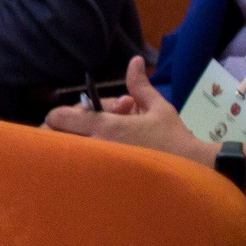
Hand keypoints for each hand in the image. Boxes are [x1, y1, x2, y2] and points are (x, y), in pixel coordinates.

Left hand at [41, 56, 212, 165]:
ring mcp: (98, 168)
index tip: (76, 116)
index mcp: (106, 126)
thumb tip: (135, 61)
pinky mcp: (102, 184)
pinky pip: (76, 173)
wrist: (192, 170)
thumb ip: (139, 86)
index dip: (60, 115)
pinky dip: (77, 166)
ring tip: (92, 144)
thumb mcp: (158, 107)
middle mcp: (96, 147)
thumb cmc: (174, 138)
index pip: (59, 117)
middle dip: (60, 131)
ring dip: (69, 148)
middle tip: (79, 131)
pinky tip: (97, 162)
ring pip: (62, 156)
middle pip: (52, 138)